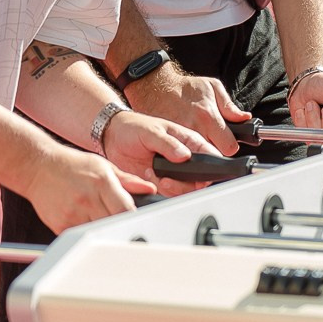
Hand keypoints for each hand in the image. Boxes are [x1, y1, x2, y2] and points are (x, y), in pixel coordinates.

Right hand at [23, 145, 153, 234]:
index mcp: (102, 182)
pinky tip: (84, 219)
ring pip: (97, 232)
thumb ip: (128, 180)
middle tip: (121, 221)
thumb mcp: (103, 166)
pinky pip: (80, 235)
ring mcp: (73, 214)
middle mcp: (87, 199)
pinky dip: (86, 231)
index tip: (136, 219)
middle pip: (113, 223)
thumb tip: (149, 188)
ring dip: (103, 229)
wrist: (38, 166)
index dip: (134, 217)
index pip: (125, 209)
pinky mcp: (60, 225)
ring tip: (99, 216)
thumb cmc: (71, 164)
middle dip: (119, 224)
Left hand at [99, 110, 216, 196]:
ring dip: (169, 187)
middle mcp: (184, 159)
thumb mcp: (152, 131)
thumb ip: (169, 144)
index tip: (197, 173)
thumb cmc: (134, 128)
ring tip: (151, 173)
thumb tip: (185, 156)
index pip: (209, 155)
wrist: (112, 137)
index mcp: (189, 142)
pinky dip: (157, 189)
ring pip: (184, 190)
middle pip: (199, 179)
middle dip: (184, 183)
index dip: (210, 166)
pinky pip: (167, 193)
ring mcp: (173, 172)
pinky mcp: (160, 183)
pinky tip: (146, 177)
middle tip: (166, 179)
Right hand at [126, 64, 249, 154]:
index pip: (228, 147)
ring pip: (196, 158)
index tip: (228, 142)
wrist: (156, 86)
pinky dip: (183, 153)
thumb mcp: (213, 87)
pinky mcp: (167, 142)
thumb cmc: (186, 87)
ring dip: (199, 154)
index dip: (230, 146)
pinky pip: (180, 155)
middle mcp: (194, 129)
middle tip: (213, 141)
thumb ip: (230, 106)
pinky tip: (184, 145)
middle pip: (212, 155)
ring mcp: (179, 138)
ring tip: (198, 143)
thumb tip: (244, 118)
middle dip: (215, 150)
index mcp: (208, 117)